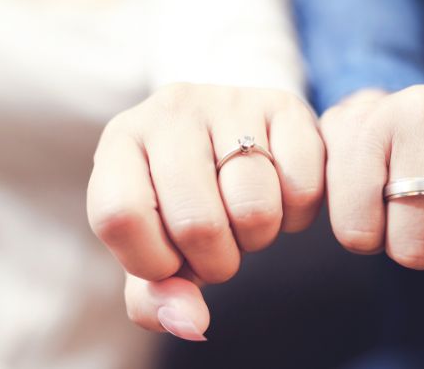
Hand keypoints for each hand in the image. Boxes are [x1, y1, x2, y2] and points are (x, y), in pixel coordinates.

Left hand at [87, 84, 324, 339]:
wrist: (230, 129)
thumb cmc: (183, 197)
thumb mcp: (156, 241)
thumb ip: (156, 294)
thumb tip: (190, 323)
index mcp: (122, 142)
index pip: (120, 216)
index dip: (152, 262)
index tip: (171, 262)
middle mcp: (171, 110)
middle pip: (196, 222)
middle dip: (216, 260)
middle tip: (220, 245)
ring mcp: (230, 101)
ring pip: (255, 208)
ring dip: (259, 237)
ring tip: (248, 218)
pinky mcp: (284, 104)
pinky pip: (303, 188)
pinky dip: (297, 215)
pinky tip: (282, 197)